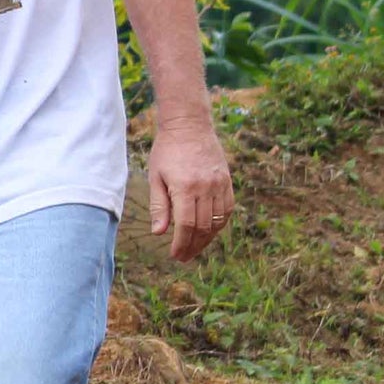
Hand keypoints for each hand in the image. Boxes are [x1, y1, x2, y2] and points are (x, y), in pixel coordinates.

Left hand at [147, 117, 233, 262]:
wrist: (189, 126)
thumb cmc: (166, 152)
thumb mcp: (155, 177)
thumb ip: (159, 206)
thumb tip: (159, 233)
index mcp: (185, 187)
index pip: (186, 225)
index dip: (181, 244)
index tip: (175, 255)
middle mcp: (206, 187)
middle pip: (203, 227)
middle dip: (193, 246)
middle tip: (183, 258)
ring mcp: (220, 184)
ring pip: (217, 221)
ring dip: (207, 239)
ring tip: (194, 249)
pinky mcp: (227, 181)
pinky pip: (227, 209)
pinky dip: (219, 224)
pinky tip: (208, 232)